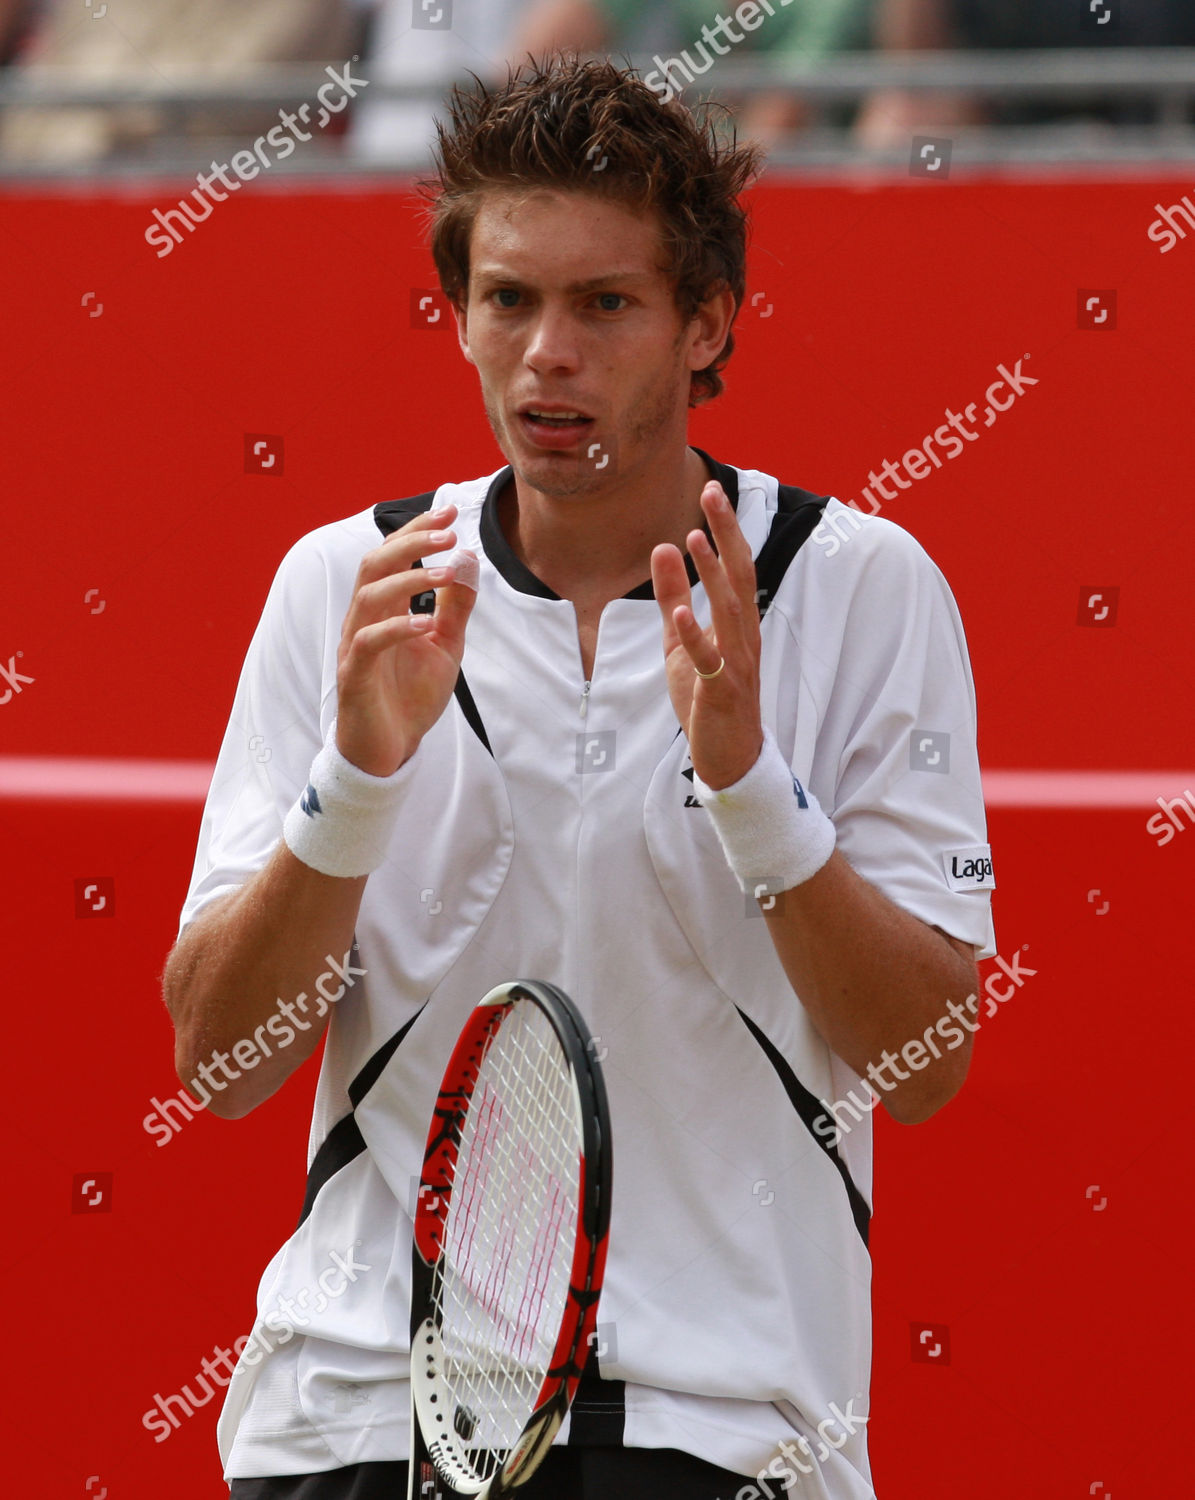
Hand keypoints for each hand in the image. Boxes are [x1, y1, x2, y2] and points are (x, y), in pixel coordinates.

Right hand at [335, 504, 476, 776]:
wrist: (389, 751)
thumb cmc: (410, 698)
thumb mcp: (445, 647)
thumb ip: (456, 607)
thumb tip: (469, 561)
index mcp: (383, 610)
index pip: (391, 558)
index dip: (416, 533)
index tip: (448, 512)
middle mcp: (364, 621)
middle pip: (375, 565)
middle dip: (410, 543)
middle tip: (448, 531)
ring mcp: (355, 647)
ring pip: (369, 597)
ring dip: (409, 579)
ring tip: (446, 572)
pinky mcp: (354, 676)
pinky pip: (368, 643)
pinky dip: (396, 628)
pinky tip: (424, 623)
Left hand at [650, 481, 762, 789]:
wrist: (728, 755)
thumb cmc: (705, 695)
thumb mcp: (680, 640)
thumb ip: (671, 596)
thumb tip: (664, 547)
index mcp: (737, 621)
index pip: (736, 566)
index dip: (724, 529)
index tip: (712, 490)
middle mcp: (744, 636)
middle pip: (740, 576)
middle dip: (727, 534)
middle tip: (713, 493)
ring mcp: (736, 663)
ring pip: (729, 611)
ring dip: (713, 574)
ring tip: (695, 539)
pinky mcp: (720, 691)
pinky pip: (709, 661)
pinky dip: (696, 636)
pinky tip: (682, 612)